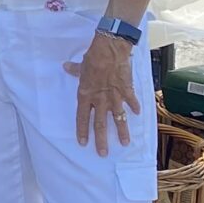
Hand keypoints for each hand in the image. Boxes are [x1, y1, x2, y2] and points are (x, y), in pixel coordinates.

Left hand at [65, 33, 140, 156]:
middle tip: (103, 153)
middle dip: (101, 140)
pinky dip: (134, 107)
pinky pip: (131, 102)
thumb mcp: (82, 65)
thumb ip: (75, 70)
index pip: (82, 117)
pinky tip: (137, 114)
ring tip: (125, 143)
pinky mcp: (127, 90)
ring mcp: (114, 97)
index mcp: (86, 95)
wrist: (110, 49)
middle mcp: (100, 99)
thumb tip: (65, 67)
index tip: (83, 143)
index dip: (82, 131)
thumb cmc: (94, 57)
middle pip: (100, 124)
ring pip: (118, 118)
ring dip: (122, 131)